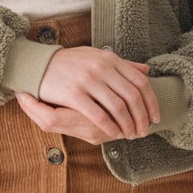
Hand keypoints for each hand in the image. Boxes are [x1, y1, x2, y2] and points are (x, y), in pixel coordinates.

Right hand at [14, 43, 159, 142]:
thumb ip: (122, 64)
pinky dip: (110, 127)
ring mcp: (88, 80)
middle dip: (142, 117)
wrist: (38, 64)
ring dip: (128, 125)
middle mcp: (102, 67)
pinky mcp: (74, 94)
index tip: (155, 116)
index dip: (151, 102)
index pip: (140, 82)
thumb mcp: (98, 56)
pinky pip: (99, 114)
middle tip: (145, 130)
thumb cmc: (69, 62)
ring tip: (131, 135)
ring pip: (118, 107)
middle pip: (133, 97)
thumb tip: (147, 71)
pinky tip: (114, 134)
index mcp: (110, 59)